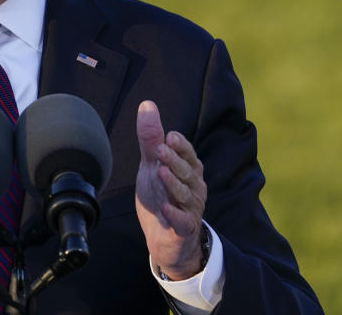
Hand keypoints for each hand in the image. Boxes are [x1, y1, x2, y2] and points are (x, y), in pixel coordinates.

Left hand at [135, 100, 207, 279]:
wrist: (165, 238)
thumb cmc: (161, 194)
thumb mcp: (152, 165)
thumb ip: (151, 138)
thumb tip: (147, 104)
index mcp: (188, 169)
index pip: (187, 153)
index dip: (180, 146)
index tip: (169, 136)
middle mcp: (194, 186)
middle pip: (186, 171)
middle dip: (174, 160)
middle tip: (160, 150)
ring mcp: (191, 208)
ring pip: (185, 194)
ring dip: (173, 184)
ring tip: (161, 173)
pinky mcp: (184, 228)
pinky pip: (182, 221)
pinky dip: (174, 214)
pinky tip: (164, 208)